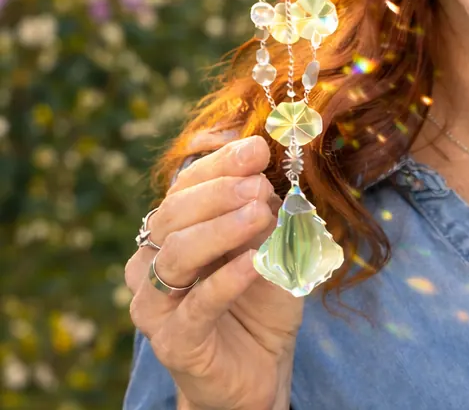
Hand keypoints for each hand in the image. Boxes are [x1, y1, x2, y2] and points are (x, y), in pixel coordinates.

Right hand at [125, 136, 303, 409]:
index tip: (257, 149)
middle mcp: (152, 262)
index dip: (219, 164)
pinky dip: (226, 279)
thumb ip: (262, 209)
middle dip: (219, 193)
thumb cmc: (261, 295)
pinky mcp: (174, 342)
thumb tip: (260, 169)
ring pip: (176, 255)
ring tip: (259, 214)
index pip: (185, 186)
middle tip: (259, 185)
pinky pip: (196, 305)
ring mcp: (157, 304)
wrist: (261, 364)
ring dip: (220, 229)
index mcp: (172, 230)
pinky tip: (254, 262)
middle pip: (174, 214)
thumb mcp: (270, 241)